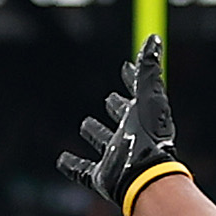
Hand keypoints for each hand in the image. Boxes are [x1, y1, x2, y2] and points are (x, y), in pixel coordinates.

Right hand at [58, 35, 184, 212]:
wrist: (143, 173)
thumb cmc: (148, 134)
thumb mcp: (147, 95)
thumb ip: (148, 68)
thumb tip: (153, 38)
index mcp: (142, 117)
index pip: (137, 92)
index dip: (133, 78)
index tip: (127, 67)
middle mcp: (131, 136)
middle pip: (123, 119)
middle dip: (116, 108)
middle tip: (109, 99)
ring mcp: (117, 157)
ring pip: (105, 144)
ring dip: (96, 134)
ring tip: (85, 124)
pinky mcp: (104, 177)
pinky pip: (85, 172)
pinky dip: (73, 166)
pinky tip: (62, 160)